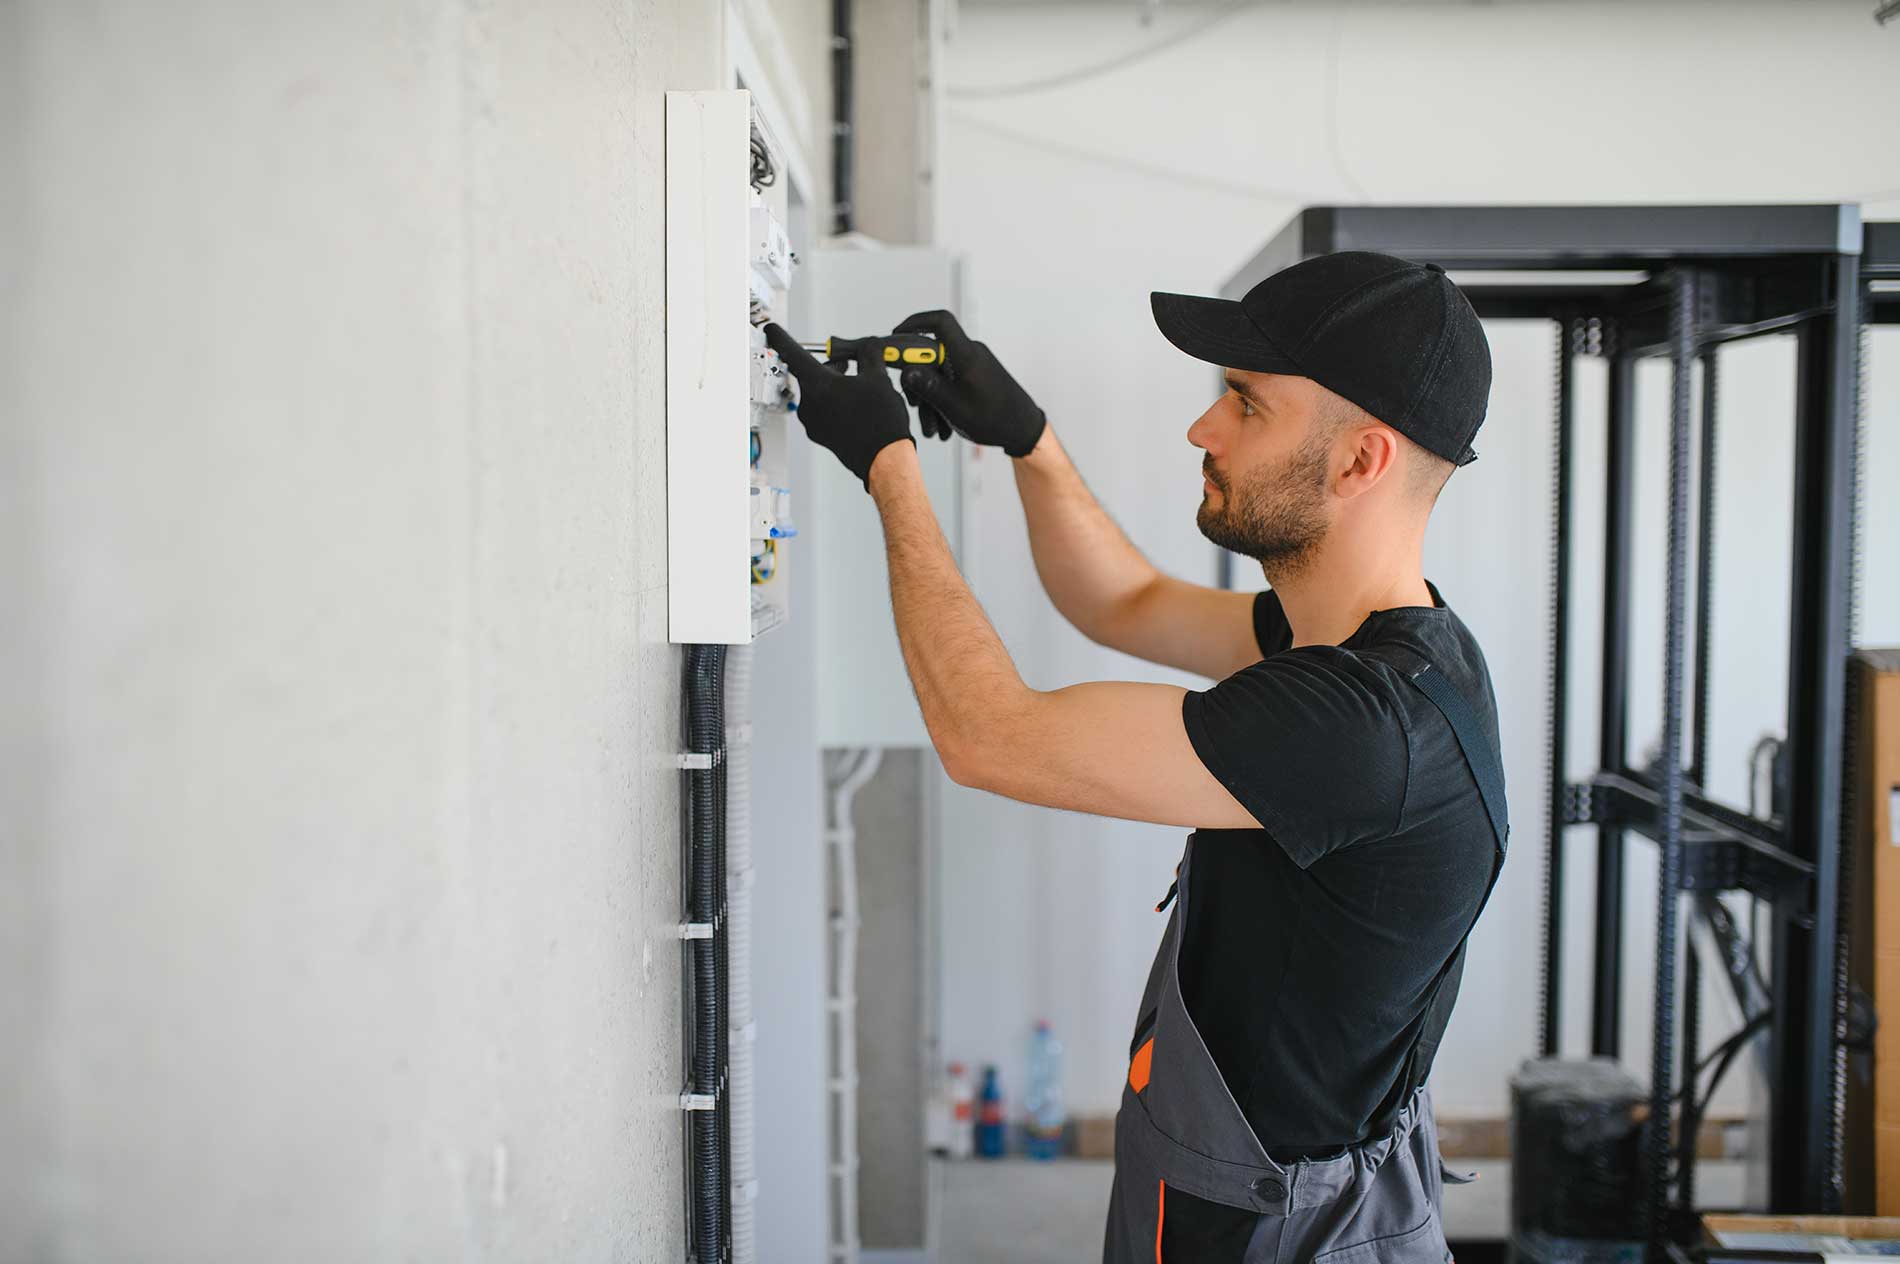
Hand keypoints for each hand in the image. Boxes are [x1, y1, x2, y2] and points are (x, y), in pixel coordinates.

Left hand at [764, 323, 914, 488]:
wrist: (885, 460)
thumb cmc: (880, 423)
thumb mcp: (878, 377)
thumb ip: (869, 354)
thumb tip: (868, 346)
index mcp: (817, 383)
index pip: (791, 352)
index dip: (780, 337)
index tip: (771, 330)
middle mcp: (809, 403)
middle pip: (811, 373)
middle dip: (831, 367)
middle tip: (852, 367)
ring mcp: (813, 422)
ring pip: (818, 393)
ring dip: (835, 386)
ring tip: (861, 392)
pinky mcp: (820, 435)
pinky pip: (823, 411)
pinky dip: (835, 404)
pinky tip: (857, 408)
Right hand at [892, 311, 1046, 457]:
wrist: (1023, 430)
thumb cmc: (996, 419)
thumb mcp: (956, 407)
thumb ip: (929, 387)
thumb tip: (906, 371)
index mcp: (966, 354)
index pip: (940, 321)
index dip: (915, 322)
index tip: (896, 335)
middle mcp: (969, 354)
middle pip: (931, 356)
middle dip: (919, 382)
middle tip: (914, 405)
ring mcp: (972, 366)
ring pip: (939, 375)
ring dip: (931, 401)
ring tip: (934, 429)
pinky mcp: (974, 377)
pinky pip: (950, 383)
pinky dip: (943, 403)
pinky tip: (944, 427)